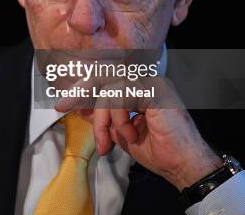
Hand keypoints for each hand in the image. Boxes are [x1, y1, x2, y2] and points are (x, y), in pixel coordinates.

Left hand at [54, 76, 221, 190]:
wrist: (182, 166)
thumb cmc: (158, 151)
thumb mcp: (119, 132)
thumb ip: (102, 117)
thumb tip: (80, 106)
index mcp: (138, 88)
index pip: (104, 80)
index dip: (82, 88)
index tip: (62, 103)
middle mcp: (145, 81)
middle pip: (103, 77)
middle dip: (79, 92)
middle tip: (62, 105)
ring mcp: (151, 83)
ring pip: (109, 89)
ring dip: (102, 118)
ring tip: (108, 141)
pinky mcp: (155, 90)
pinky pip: (121, 95)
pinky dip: (118, 118)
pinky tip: (129, 134)